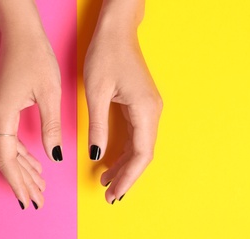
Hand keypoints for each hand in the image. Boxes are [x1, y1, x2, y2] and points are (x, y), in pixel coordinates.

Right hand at [0, 0, 61, 209]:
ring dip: (23, 169)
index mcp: (2, 115)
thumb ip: (51, 128)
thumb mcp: (49, 94)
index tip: (28, 200)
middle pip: (6, 158)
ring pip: (7, 150)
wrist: (21, 34)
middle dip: (22, 181)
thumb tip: (55, 157)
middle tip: (37, 200)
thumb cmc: (35, 58)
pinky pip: (9, 138)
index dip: (18, 182)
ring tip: (39, 186)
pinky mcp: (0, 107)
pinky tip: (34, 163)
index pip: (7, 159)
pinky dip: (22, 154)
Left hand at [84, 0, 162, 203]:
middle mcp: (153, 112)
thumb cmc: (106, 55)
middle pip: (143, 154)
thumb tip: (97, 155)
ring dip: (125, 166)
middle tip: (109, 195)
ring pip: (140, 146)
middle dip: (127, 176)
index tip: (114, 194)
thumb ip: (98, 127)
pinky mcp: (142, 105)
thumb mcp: (96, 93)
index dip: (128, 177)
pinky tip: (111, 160)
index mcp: (145, 110)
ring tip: (107, 182)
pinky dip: (124, 151)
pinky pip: (136, 135)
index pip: (141, 155)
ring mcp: (149, 108)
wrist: (116, 31)